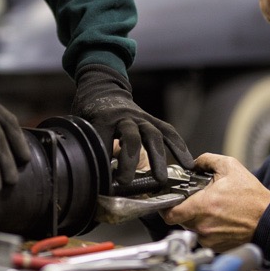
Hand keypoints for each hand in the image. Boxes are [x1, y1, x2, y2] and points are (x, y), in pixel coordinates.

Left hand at [72, 64, 193, 184]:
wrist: (101, 88)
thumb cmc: (89, 113)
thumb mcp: (81, 127)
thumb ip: (87, 147)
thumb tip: (89, 179)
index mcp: (102, 119)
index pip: (103, 141)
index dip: (102, 162)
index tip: (101, 182)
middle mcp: (123, 116)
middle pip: (130, 137)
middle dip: (129, 161)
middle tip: (127, 182)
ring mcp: (140, 117)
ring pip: (152, 135)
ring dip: (158, 158)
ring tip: (161, 179)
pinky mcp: (151, 119)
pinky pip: (168, 131)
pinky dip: (178, 146)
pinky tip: (188, 163)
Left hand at [162, 152, 269, 251]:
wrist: (269, 220)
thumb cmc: (252, 197)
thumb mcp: (231, 167)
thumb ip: (207, 160)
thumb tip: (194, 162)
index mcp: (203, 206)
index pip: (170, 214)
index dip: (164, 207)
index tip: (167, 201)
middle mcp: (203, 225)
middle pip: (179, 220)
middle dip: (184, 209)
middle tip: (194, 200)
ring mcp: (209, 239)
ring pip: (191, 228)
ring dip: (196, 219)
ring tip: (210, 209)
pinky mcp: (216, 247)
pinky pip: (203, 237)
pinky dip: (206, 228)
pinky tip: (218, 220)